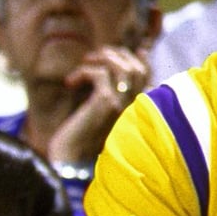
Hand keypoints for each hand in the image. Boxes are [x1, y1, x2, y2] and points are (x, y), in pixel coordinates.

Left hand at [49, 49, 148, 165]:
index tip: (130, 50)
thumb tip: (102, 76)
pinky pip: (100, 74)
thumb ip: (104, 99)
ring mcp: (122, 105)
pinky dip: (84, 71)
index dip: (141, 60)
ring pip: (123, 67)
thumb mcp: (94, 117)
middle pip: (137, 68)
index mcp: (135, 111)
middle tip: (93, 57)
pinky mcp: (105, 104)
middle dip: (116, 55)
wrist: (68, 165)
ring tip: (84, 63)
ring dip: (101, 59)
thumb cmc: (77, 143)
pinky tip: (70, 83)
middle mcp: (133, 108)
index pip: (148, 77)